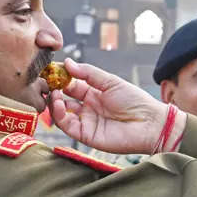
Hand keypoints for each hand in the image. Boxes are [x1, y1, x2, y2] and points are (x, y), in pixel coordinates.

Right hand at [48, 59, 186, 154]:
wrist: (149, 123)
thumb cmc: (135, 100)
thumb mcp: (110, 82)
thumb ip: (88, 73)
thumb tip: (67, 62)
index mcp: (94, 93)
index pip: (71, 84)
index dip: (61, 78)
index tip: (50, 70)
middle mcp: (88, 107)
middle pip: (63, 98)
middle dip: (54, 90)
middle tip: (47, 82)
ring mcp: (86, 121)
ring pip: (61, 113)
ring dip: (54, 102)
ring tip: (55, 93)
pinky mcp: (86, 135)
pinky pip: (67, 126)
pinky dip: (59, 115)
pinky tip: (59, 104)